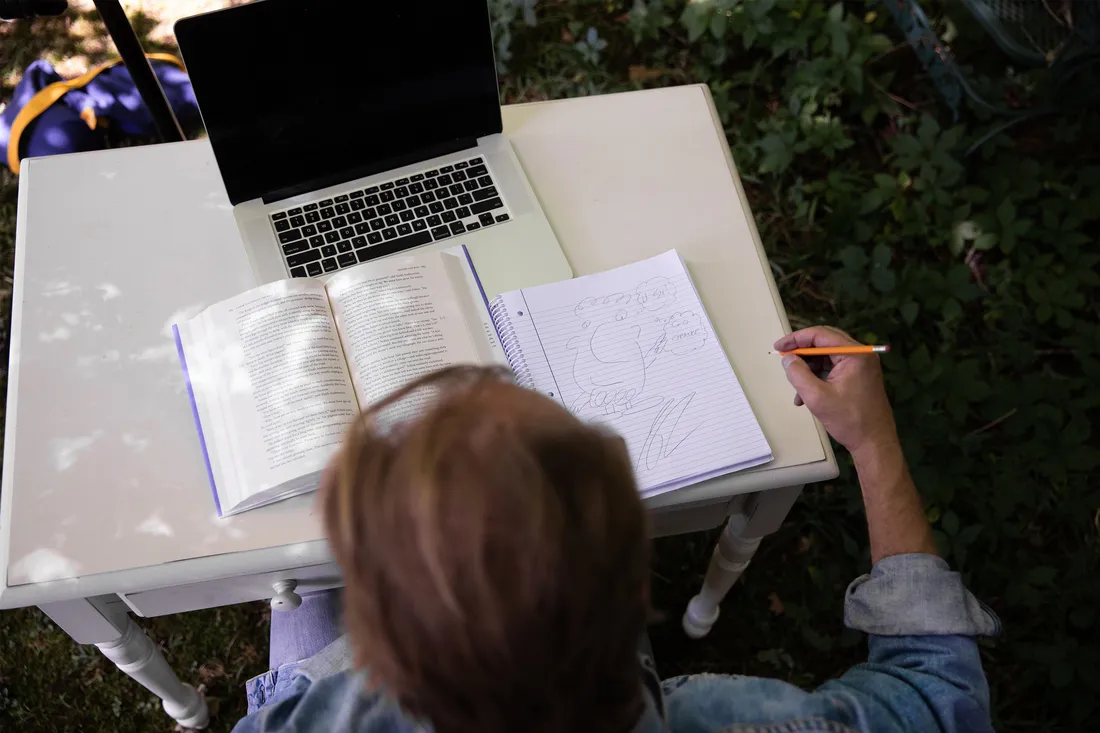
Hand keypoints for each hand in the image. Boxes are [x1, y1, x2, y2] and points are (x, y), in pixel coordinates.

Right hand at [774, 326, 897, 456]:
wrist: (874, 442)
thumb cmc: (849, 420)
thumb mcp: (817, 397)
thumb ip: (798, 374)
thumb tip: (787, 358)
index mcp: (854, 354)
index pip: (820, 335)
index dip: (796, 339)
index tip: (778, 347)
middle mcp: (860, 355)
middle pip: (824, 343)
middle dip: (801, 352)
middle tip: (783, 360)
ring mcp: (860, 365)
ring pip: (826, 357)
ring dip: (808, 369)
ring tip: (796, 389)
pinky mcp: (858, 376)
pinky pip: (832, 369)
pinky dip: (818, 378)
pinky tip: (806, 396)